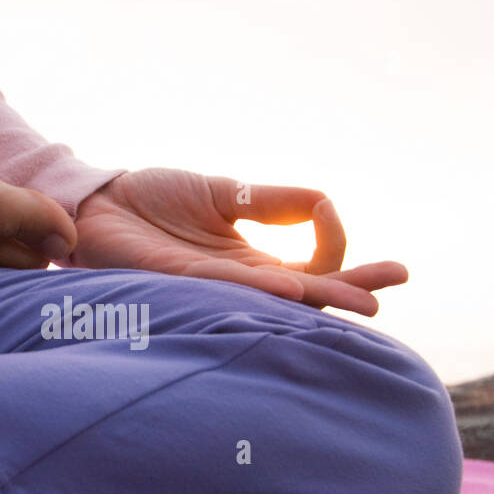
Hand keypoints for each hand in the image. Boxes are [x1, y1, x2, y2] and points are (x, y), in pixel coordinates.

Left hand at [66, 168, 406, 316]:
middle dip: (353, 288)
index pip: (315, 270)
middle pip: (308, 293)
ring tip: (364, 302)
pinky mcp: (179, 282)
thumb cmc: (154, 200)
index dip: (343, 253)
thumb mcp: (227, 191)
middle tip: (394, 284)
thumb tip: (324, 202)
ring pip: (277, 299)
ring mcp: (213, 286)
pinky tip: (293, 288)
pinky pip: (229, 287)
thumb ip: (274, 200)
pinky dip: (264, 287)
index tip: (336, 219)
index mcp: (254, 262)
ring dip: (320, 297)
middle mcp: (240, 282)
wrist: (99, 201)